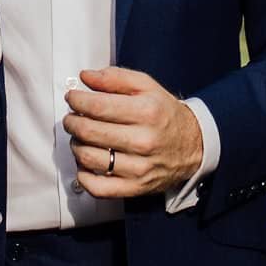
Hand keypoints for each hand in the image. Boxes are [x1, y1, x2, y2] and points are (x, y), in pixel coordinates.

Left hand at [63, 67, 202, 199]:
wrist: (194, 145)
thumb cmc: (166, 114)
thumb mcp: (147, 87)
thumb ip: (115, 78)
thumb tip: (86, 77)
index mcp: (147, 112)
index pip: (98, 106)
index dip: (77, 100)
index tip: (72, 97)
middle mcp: (144, 141)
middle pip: (90, 132)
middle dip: (72, 122)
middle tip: (71, 118)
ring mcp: (139, 167)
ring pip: (89, 159)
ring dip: (76, 146)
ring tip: (80, 138)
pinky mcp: (136, 187)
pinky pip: (98, 188)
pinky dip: (84, 176)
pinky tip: (86, 164)